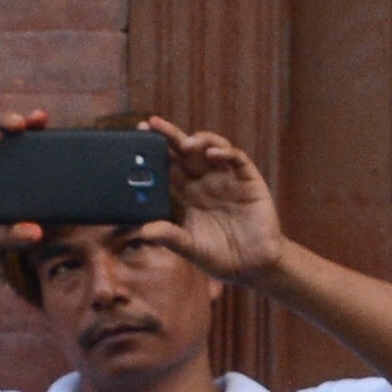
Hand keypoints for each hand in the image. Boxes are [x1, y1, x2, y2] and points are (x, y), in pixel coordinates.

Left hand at [153, 118, 285, 285]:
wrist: (254, 267)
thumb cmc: (221, 257)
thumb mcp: (191, 248)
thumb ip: (170, 237)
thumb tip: (144, 231)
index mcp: (189, 193)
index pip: (168, 165)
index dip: (155, 151)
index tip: (137, 137)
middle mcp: (207, 180)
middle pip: (186, 151)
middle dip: (169, 136)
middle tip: (152, 124)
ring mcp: (228, 178)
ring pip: (211, 148)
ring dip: (199, 140)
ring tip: (185, 144)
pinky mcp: (249, 180)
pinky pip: (237, 159)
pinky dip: (226, 153)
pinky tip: (213, 154)